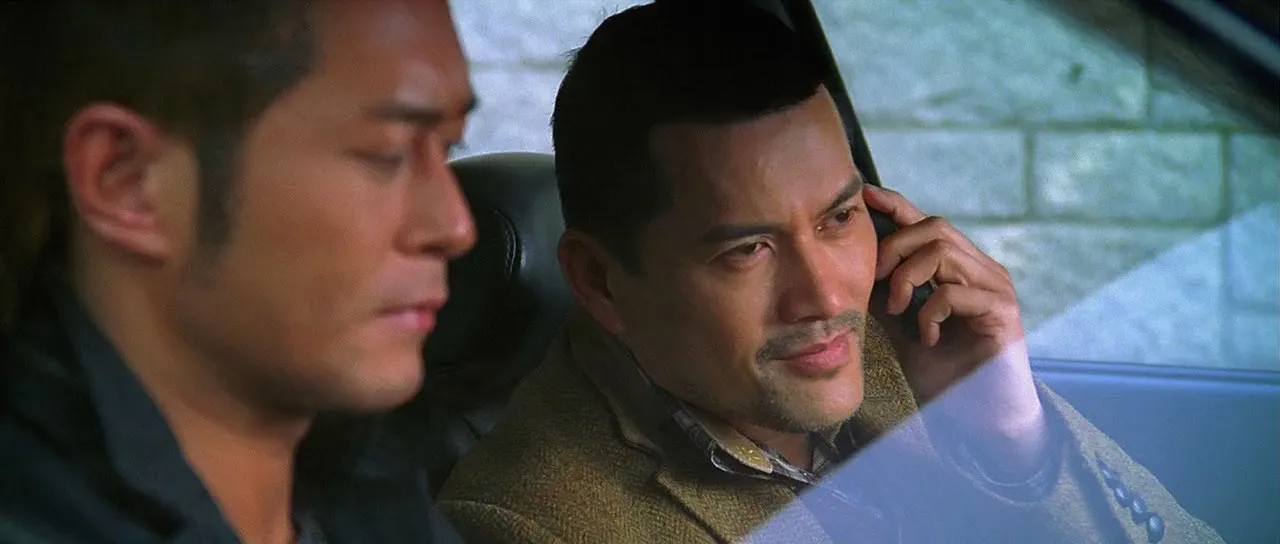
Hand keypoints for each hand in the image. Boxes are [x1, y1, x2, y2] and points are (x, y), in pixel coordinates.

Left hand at [862, 185, 1047, 478]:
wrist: (980, 421)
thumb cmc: (942, 375)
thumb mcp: (900, 328)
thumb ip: (883, 296)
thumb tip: (848, 267)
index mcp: (958, 269)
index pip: (926, 222)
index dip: (896, 205)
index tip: (864, 196)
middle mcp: (981, 270)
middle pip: (934, 226)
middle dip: (893, 248)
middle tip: (874, 282)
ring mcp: (996, 288)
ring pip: (943, 251)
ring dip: (907, 279)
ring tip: (898, 311)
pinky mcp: (1004, 313)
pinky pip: (956, 293)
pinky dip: (930, 313)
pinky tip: (926, 337)